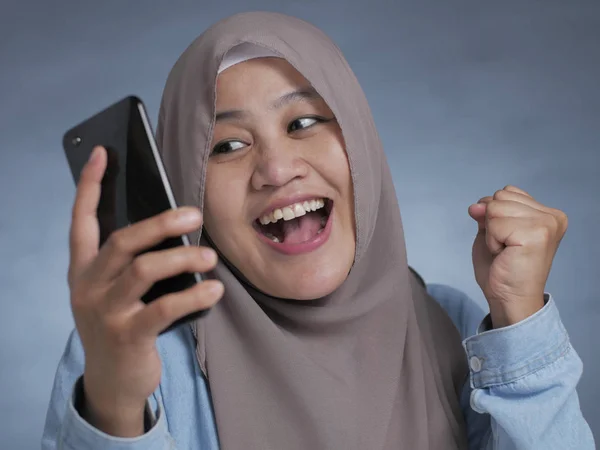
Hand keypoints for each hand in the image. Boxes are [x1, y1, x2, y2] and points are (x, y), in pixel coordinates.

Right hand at [68, 146, 223, 436]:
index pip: (81, 220)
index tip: (102, 154)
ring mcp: (105, 312)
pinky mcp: (127, 336)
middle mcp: (88, 287)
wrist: (113, 381)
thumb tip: (174, 228)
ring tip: (209, 255)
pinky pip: (164, 308)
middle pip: (122, 241)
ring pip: (143, 270)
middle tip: (194, 215)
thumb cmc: (122, 325)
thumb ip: (132, 262)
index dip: (90, 186)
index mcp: (84, 270)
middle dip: (159, 223)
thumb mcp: (117, 292)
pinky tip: (214, 289)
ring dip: (182, 258)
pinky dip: (193, 295)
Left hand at [468, 185, 567, 327]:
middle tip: (505, 248)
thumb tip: (476, 205)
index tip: (507, 239)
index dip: (494, 215)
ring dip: (492, 232)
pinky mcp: (536, 234)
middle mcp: (552, 216)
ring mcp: (546, 224)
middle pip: (500, 197)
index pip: (506, 192)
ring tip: (505, 251)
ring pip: (495, 208)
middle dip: (492, 223)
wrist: (509, 299)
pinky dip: (492, 240)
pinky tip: (505, 254)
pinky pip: (495, 223)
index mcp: (547, 213)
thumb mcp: (491, 232)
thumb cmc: (502, 268)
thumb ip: (486, 213)